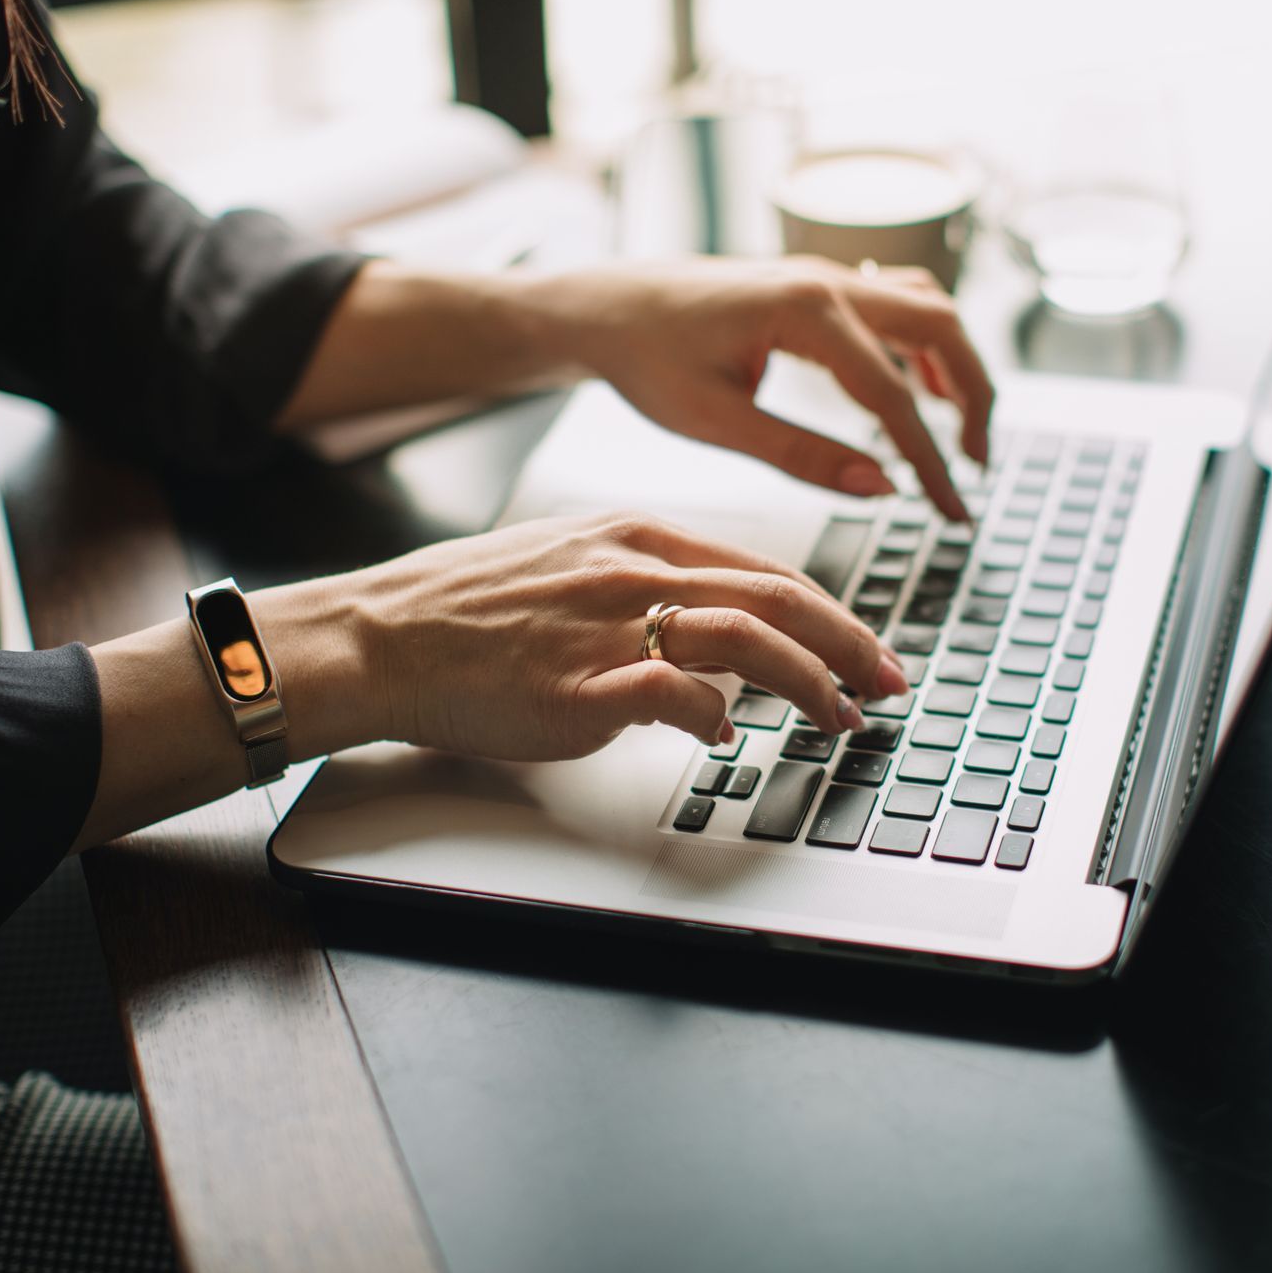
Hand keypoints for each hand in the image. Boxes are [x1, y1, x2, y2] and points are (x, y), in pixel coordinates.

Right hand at [344, 511, 910, 760]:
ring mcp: (606, 625)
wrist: (381, 636)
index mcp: (636, 535)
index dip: (831, 612)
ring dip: (808, 682)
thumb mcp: (569, 561)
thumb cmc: (468, 610)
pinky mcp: (576, 685)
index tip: (866, 647)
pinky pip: (671, 694)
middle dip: (849, 644)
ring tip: (839, 718)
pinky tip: (726, 737)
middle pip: (775, 599)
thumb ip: (644, 582)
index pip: (765, 569)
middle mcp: (632, 570)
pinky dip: (713, 716)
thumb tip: (709, 625)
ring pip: (744, 638)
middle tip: (890, 682)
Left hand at [538, 257, 994, 521]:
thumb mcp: (716, 423)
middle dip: (975, 398)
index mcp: (804, 311)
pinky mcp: (819, 286)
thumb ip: (803, 455)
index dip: (931, 459)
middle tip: (977, 467)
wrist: (607, 308)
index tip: (949, 510)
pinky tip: (920, 394)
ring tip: (962, 435)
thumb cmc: (647, 360)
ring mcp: (827, 275)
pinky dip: (925, 347)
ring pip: (928, 307)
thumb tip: (882, 489)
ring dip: (957, 366)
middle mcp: (827, 280)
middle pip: (941, 326)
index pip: (893, 395)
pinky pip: (899, 303)